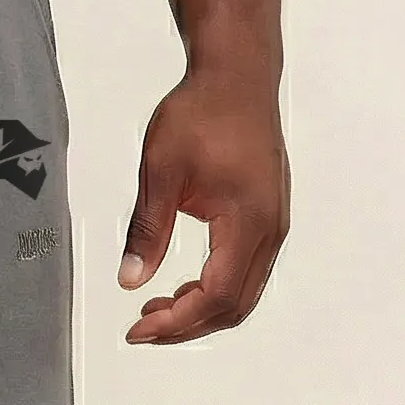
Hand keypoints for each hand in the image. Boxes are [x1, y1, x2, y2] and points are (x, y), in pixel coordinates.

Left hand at [119, 65, 289, 344]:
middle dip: (187, 326)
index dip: (176, 322)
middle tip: (143, 329)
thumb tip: (131, 280)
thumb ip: (146, 231)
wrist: (236, 75)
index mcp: (248, 221)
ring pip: (243, 293)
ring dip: (200, 311)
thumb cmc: (203, 111)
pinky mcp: (267, 217)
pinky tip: (181, 286)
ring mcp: (273, 224)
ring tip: (156, 310)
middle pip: (234, 306)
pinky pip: (245, 272)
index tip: (138, 329)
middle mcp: (270, 228)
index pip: (216, 296)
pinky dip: (213, 290)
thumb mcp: (160, 173)